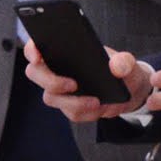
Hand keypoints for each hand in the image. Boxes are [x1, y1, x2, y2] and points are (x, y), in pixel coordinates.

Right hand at [23, 40, 151, 120]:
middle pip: (34, 73)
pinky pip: (71, 113)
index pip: (35, 47)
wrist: (128, 89)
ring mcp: (59, 90)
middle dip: (50, 81)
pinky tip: (100, 106)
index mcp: (62, 51)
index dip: (31, 50)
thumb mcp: (127, 61)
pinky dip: (87, 112)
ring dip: (72, 102)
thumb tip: (115, 67)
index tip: (38, 56)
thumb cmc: (120, 69)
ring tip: (96, 101)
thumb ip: (123, 61)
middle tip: (73, 84)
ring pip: (50, 98)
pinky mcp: (68, 107)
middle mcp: (55, 70)